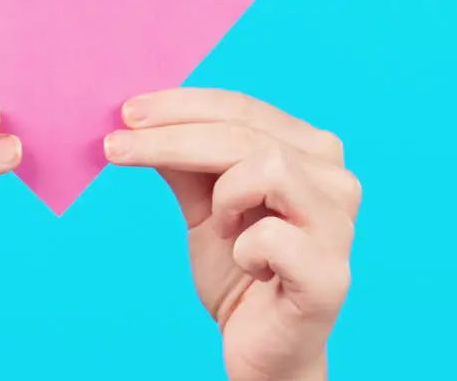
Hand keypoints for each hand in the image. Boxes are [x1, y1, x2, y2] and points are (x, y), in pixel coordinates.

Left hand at [104, 89, 360, 380]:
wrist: (262, 350)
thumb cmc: (241, 274)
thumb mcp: (204, 206)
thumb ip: (185, 163)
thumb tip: (140, 119)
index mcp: (309, 151)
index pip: (241, 108)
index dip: (181, 106)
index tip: (127, 112)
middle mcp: (334, 178)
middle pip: (245, 133)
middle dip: (172, 137)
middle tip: (116, 147)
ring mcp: (339, 224)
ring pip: (268, 167)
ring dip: (223, 197)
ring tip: (220, 228)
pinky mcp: (330, 273)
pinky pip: (271, 237)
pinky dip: (243, 249)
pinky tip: (248, 264)